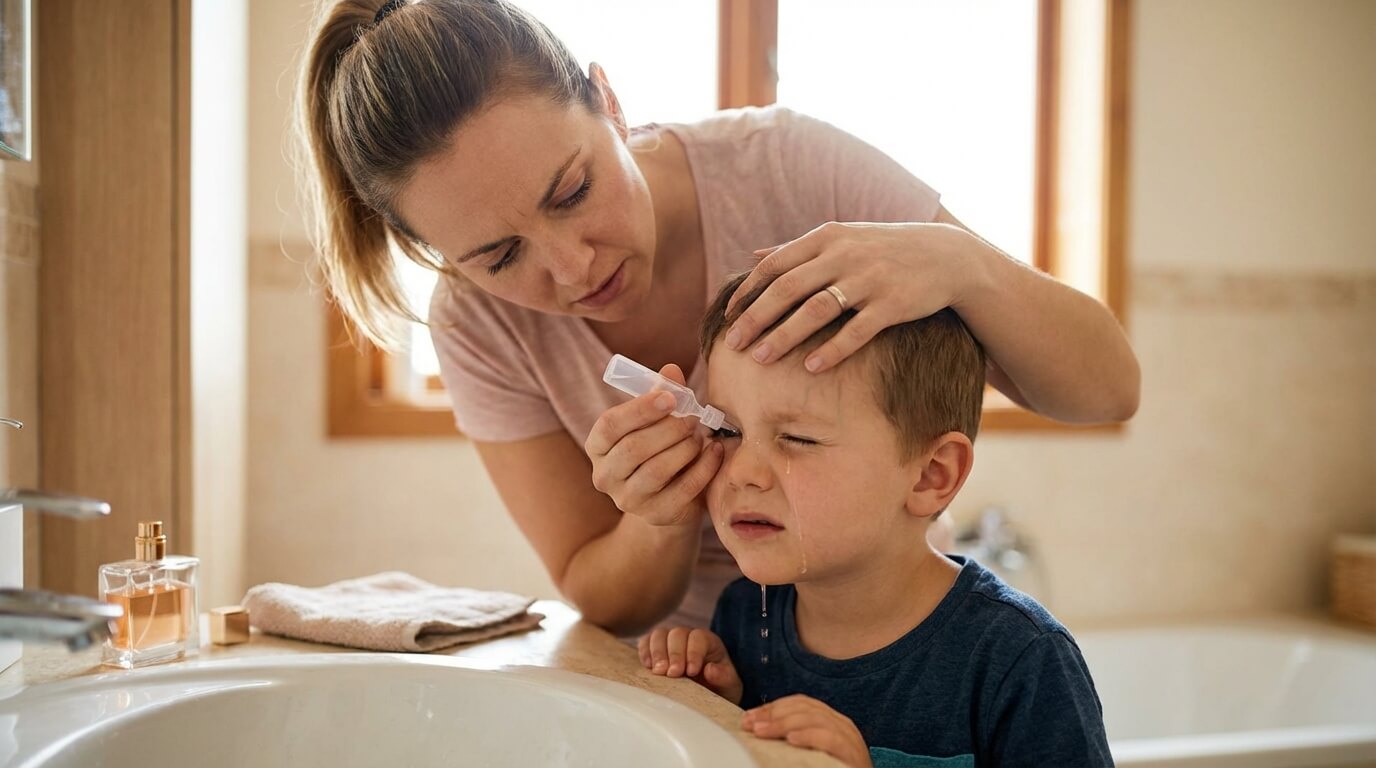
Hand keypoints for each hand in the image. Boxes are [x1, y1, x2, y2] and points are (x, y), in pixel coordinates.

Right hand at [585, 363, 723, 526]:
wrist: (671, 497)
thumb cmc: (659, 447)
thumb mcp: (656, 420)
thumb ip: (662, 393)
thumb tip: (672, 371)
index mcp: (597, 446)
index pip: (609, 426)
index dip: (639, 409)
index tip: (670, 397)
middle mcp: (605, 476)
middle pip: (633, 449)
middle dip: (668, 429)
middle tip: (693, 416)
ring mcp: (628, 500)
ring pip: (656, 470)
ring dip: (684, 447)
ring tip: (700, 434)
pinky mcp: (657, 515)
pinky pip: (683, 489)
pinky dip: (703, 467)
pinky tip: (715, 450)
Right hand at [638, 626, 742, 703]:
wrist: (707, 698)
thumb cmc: (719, 689)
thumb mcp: (729, 686)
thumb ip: (724, 677)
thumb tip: (710, 669)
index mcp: (708, 642)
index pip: (698, 638)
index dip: (693, 652)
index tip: (691, 671)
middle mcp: (688, 637)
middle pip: (677, 633)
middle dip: (674, 654)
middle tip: (673, 674)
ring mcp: (670, 642)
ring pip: (659, 635)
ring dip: (657, 652)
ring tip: (658, 672)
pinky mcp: (655, 650)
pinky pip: (646, 642)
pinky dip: (645, 652)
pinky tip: (648, 667)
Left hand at [725, 221, 977, 372]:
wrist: (945, 256)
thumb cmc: (882, 250)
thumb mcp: (840, 239)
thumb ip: (797, 250)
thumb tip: (753, 256)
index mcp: (826, 238)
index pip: (775, 265)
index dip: (748, 292)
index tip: (728, 317)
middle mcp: (844, 255)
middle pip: (788, 288)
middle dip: (756, 318)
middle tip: (733, 344)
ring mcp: (870, 279)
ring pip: (817, 309)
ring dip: (785, 336)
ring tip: (760, 359)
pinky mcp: (893, 304)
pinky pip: (857, 330)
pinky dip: (832, 350)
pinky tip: (811, 368)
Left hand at [742, 694, 871, 767]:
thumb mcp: (810, 753)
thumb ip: (793, 739)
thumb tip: (759, 730)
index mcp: (830, 721)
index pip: (800, 703)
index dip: (772, 707)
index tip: (748, 718)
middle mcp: (841, 724)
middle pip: (805, 708)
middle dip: (773, 714)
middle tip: (750, 725)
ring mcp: (849, 738)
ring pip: (815, 719)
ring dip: (783, 724)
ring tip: (762, 731)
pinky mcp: (853, 754)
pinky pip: (831, 738)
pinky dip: (809, 736)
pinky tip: (792, 741)